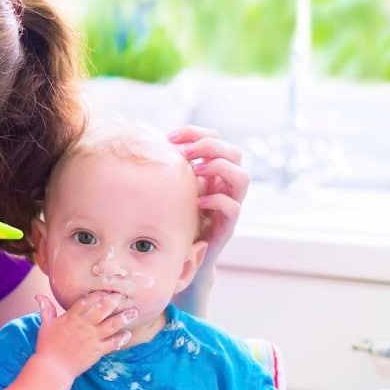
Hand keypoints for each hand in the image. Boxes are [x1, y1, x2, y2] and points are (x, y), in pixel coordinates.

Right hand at [33, 291, 133, 382]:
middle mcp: (84, 325)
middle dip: (114, 301)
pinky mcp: (97, 351)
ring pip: (112, 325)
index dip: (98, 294)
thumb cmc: (47, 346)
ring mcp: (92, 338)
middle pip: (102, 309)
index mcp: (71, 317)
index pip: (87, 301)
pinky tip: (128, 334)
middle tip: (123, 295)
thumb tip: (38, 296)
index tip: (107, 289)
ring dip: (124, 318)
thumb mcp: (45, 325)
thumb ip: (46, 309)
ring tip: (134, 312)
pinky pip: (112, 343)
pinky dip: (121, 339)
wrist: (53, 368)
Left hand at [169, 125, 248, 260]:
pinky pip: (233, 207)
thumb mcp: (170, 187)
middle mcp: (225, 185)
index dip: (195, 133)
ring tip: (195, 171)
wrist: (184, 257)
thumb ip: (167, 168)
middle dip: (209, 146)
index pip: (216, 138)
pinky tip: (197, 202)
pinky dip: (216, 200)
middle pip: (235, 153)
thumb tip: (146, 144)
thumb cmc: (174, 218)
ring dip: (218, 168)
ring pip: (242, 177)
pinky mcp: (226, 226)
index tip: (170, 138)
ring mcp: (230, 204)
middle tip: (183, 153)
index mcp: (213, 171)